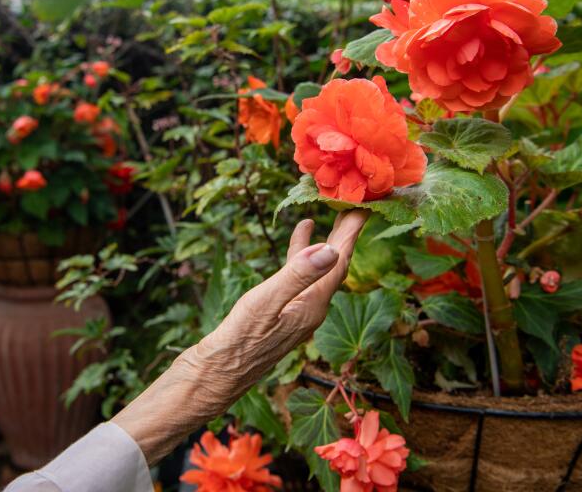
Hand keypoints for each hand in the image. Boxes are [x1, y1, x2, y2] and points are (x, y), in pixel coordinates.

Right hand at [112, 211, 367, 464]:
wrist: (217, 375)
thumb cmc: (238, 341)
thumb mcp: (266, 302)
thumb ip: (297, 275)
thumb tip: (331, 249)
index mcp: (313, 305)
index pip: (340, 262)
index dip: (352, 233)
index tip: (364, 206)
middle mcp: (312, 309)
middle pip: (336, 265)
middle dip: (345, 235)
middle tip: (355, 205)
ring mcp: (298, 312)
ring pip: (319, 271)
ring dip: (325, 243)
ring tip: (328, 215)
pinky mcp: (283, 314)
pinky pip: (302, 277)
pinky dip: (302, 256)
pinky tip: (298, 241)